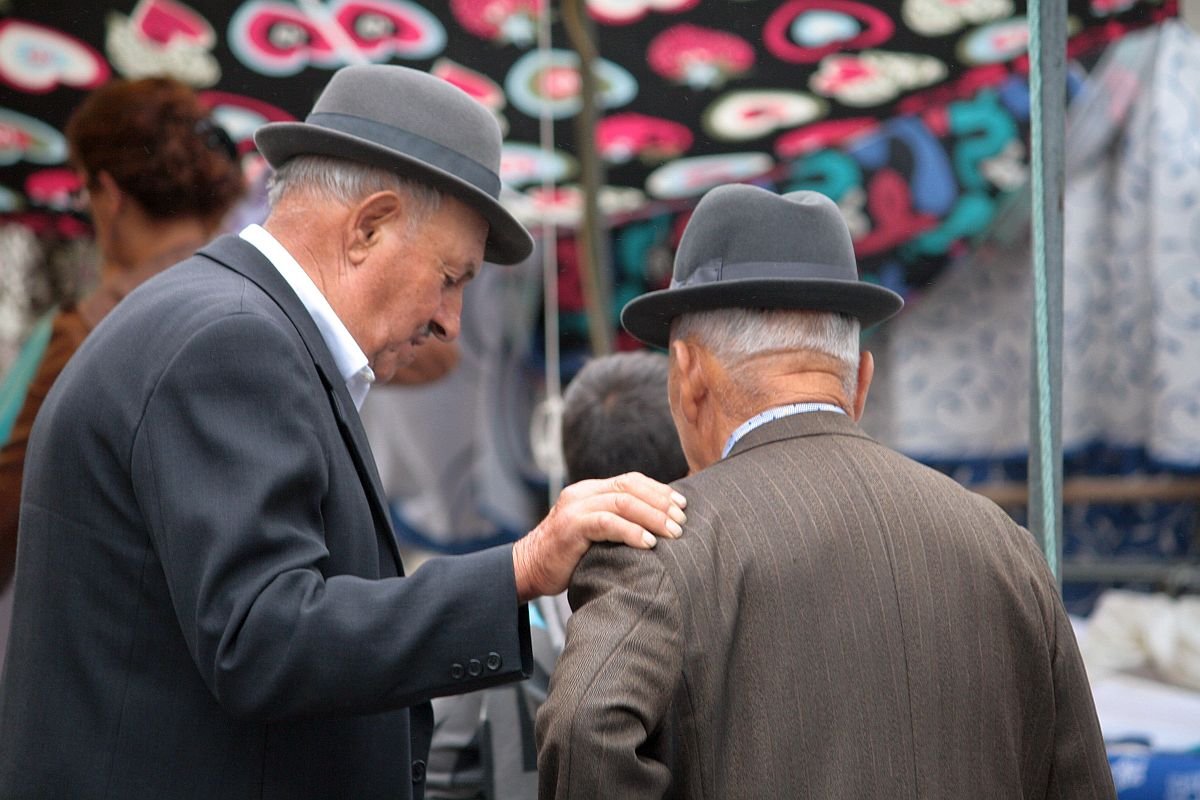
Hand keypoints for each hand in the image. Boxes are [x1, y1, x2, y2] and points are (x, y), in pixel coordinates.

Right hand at [511, 472, 686, 601]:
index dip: (659, 490)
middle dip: (661, 503)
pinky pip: (607, 523)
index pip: (631, 480)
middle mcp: (583, 493)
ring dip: (653, 517)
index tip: (681, 505)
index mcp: (589, 490)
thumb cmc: (566, 557)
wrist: (527, 569)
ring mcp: (575, 508)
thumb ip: (615, 522)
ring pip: (622, 502)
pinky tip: (649, 543)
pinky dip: (631, 531)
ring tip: (673, 533)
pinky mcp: (571, 526)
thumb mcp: (593, 532)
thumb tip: (657, 526)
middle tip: (682, 521)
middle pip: (630, 487)